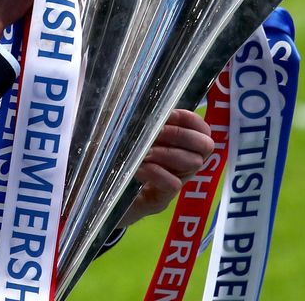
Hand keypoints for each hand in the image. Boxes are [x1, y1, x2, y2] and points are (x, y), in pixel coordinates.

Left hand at [120, 108, 213, 226]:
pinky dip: (157, 172)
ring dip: (168, 152)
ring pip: (192, 163)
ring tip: (145, 151)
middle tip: (158, 133)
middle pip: (205, 146)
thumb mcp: (127, 137)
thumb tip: (144, 103)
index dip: (190, 119)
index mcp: (175, 146)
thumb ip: (140, 123)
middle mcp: (180, 165)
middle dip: (182, 135)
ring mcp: (171, 184)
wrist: (100, 199)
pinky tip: (138, 168)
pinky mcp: (158, 202)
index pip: (202, 129)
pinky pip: (172, 184)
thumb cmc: (114, 161)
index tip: (170, 114)